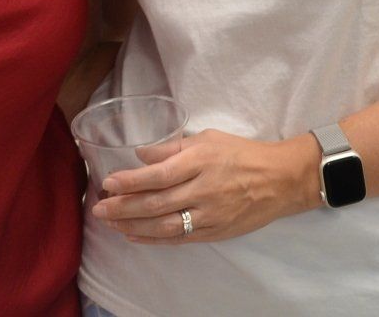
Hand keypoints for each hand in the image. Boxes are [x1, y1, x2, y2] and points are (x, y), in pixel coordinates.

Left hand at [90, 129, 316, 244]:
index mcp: (201, 161)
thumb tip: (140, 154)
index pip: (159, 174)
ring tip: (110, 223)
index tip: (108, 183)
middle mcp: (203, 189)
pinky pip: (178, 238)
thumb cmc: (241, 153)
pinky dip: (153, 239)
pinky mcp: (214, 232)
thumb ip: (172, 147)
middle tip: (99, 208)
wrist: (280, 180)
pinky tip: (133, 235)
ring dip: (133, 225)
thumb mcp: (208, 139)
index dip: (131, 181)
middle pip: (156, 202)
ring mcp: (209, 214)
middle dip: (123, 207)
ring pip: (164, 225)